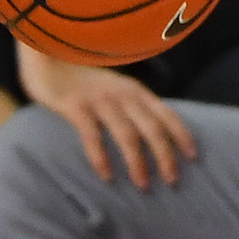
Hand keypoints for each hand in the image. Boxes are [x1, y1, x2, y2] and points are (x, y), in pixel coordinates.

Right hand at [17, 44, 197, 190]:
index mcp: (134, 90)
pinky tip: (107, 176)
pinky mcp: (76, 107)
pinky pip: (92, 136)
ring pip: (127, 135)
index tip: (193, 157)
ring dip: (138, 163)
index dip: (182, 136)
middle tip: (172, 181)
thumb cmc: (77, 77)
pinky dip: (101, 157)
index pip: (167, 114)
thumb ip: (128, 103)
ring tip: (143, 185)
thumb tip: (145, 131)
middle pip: (153, 129)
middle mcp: (122, 95)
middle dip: (166, 157)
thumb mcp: (111, 86)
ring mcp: (99, 100)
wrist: (45, 52)